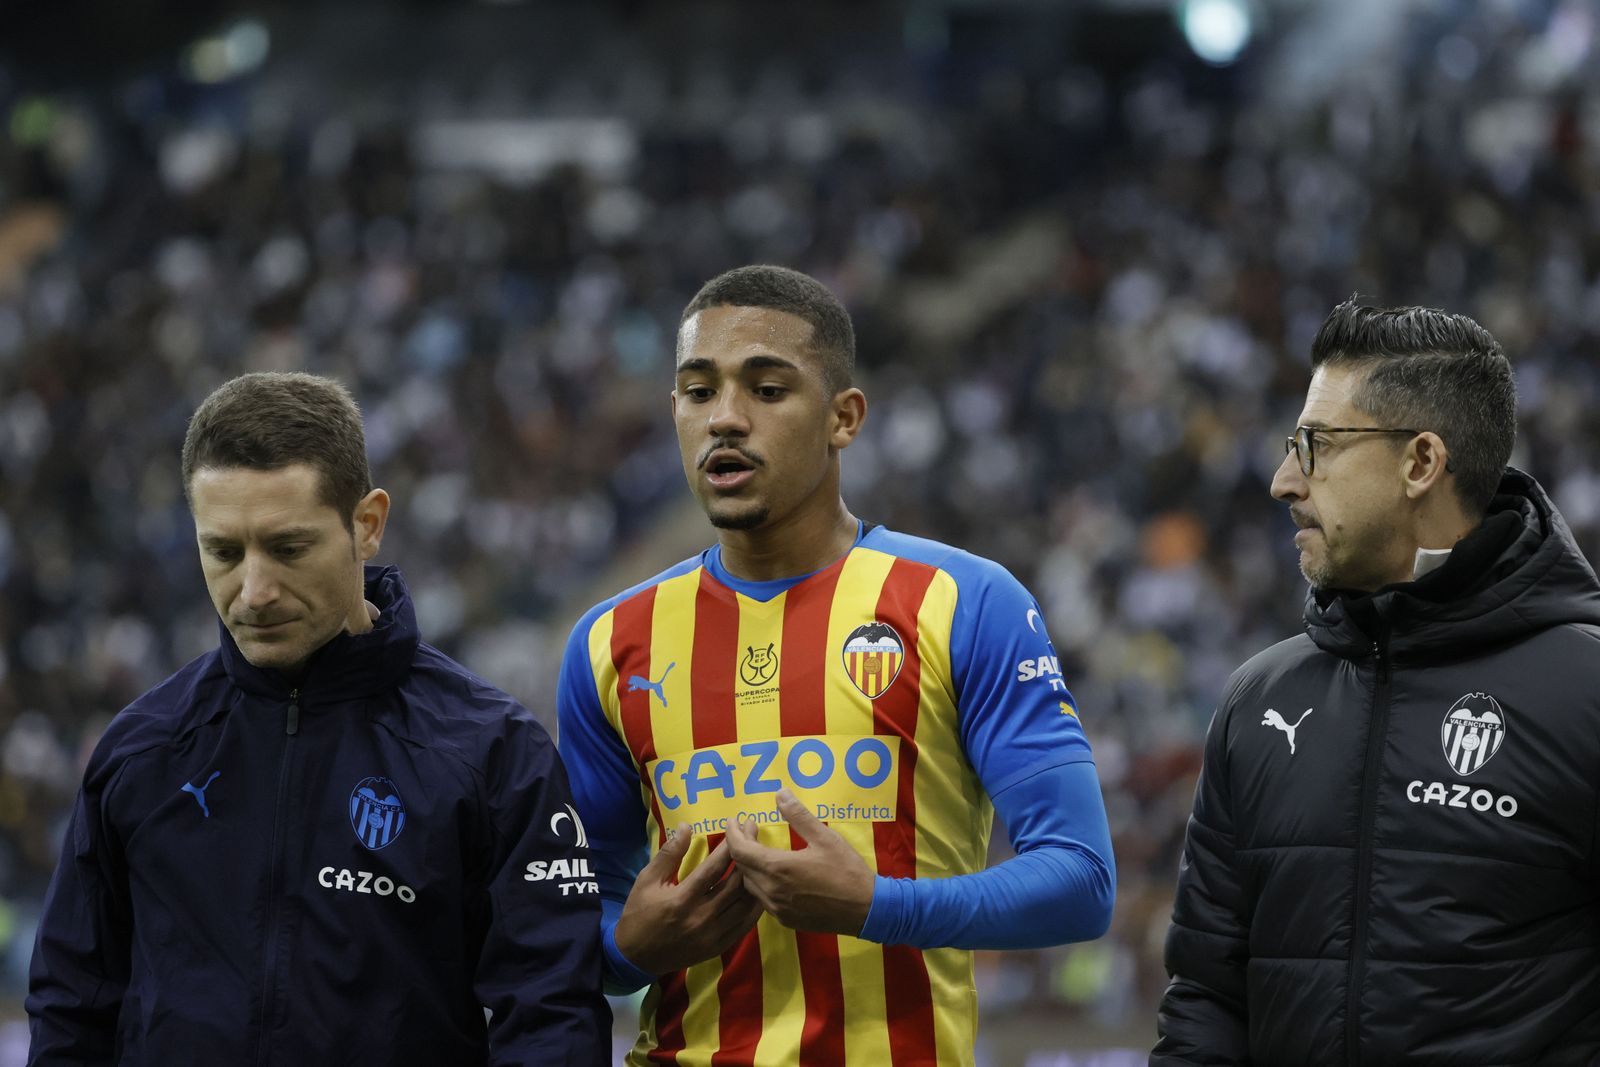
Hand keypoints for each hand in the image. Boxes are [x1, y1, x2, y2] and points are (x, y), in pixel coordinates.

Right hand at [613, 829, 763, 975]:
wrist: (635, 957)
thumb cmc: (639, 913)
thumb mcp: (647, 880)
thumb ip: (669, 854)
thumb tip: (687, 826)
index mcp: (682, 898)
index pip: (714, 868)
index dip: (730, 847)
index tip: (740, 829)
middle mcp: (702, 917)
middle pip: (735, 885)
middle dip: (747, 858)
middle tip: (756, 839)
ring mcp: (712, 935)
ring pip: (744, 905)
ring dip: (755, 882)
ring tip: (761, 862)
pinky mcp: (718, 947)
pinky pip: (744, 925)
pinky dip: (754, 907)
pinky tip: (758, 892)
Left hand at [725, 790, 874, 934]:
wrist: (867, 910)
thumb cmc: (847, 870)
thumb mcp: (825, 837)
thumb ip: (798, 815)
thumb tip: (780, 793)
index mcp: (778, 868)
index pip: (739, 850)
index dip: (732, 833)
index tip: (735, 820)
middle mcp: (771, 891)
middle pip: (741, 866)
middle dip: (741, 845)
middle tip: (751, 828)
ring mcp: (777, 909)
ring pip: (750, 885)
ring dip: (749, 865)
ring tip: (760, 849)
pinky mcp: (785, 920)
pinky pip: (763, 899)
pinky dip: (761, 882)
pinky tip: (774, 873)